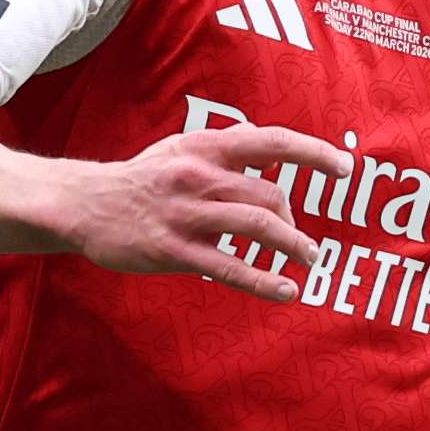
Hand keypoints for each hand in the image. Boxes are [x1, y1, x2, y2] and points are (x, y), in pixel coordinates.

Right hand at [55, 122, 355, 298]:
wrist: (84, 205)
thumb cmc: (139, 179)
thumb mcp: (178, 150)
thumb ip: (220, 148)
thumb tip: (256, 139)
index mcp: (205, 148)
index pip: (271, 142)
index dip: (313, 153)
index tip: (345, 168)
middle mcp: (199, 177)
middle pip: (268, 195)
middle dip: (292, 219)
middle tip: (301, 240)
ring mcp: (187, 215)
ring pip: (256, 227)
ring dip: (292, 245)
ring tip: (311, 259)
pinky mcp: (174, 251)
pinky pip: (229, 267)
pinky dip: (263, 281)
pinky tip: (287, 291)